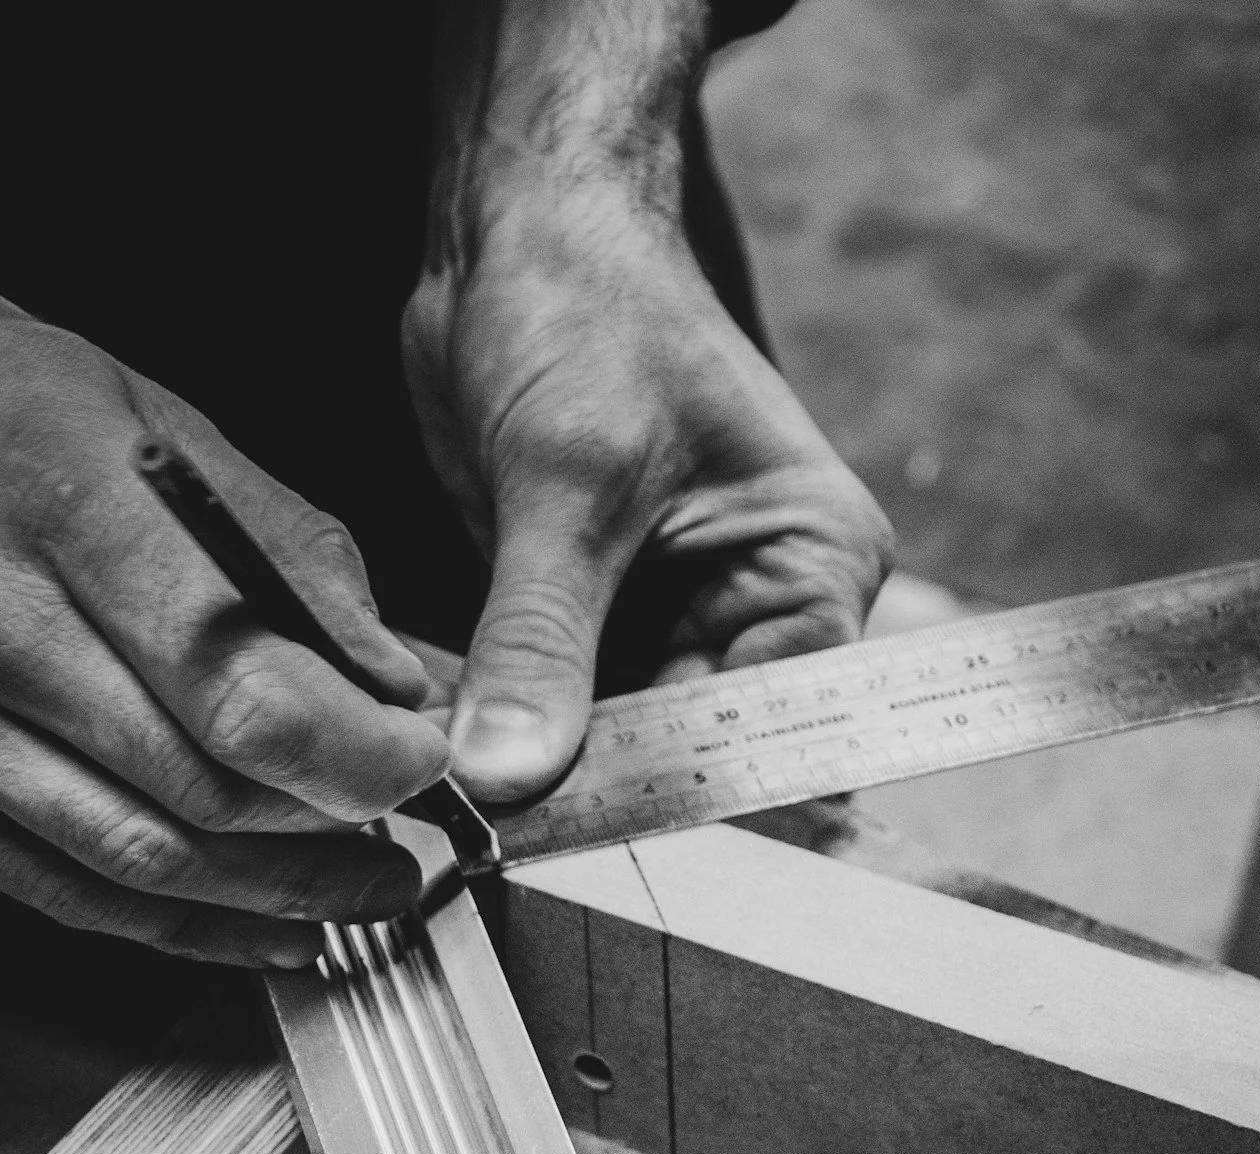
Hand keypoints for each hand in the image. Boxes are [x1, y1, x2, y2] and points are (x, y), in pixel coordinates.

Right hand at [0, 92, 445, 966]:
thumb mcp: (144, 409)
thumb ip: (286, 552)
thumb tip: (407, 672)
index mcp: (46, 502)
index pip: (236, 679)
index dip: (360, 750)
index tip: (437, 761)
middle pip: (199, 786)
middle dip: (342, 828)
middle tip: (430, 832)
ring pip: (136, 860)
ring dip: (279, 895)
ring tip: (375, 890)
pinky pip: (60, 891)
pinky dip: (180, 925)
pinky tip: (268, 925)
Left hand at [403, 181, 892, 799]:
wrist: (514, 229)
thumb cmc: (585, 308)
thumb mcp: (566, 481)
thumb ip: (542, 638)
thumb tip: (511, 774)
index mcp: (812, 565)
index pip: (773, 723)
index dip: (681, 778)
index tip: (578, 819)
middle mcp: (760, 600)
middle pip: (691, 742)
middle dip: (598, 777)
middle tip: (500, 818)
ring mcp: (674, 608)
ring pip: (613, 732)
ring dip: (541, 754)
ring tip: (460, 779)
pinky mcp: (594, 606)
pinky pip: (556, 696)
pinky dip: (505, 716)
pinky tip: (447, 735)